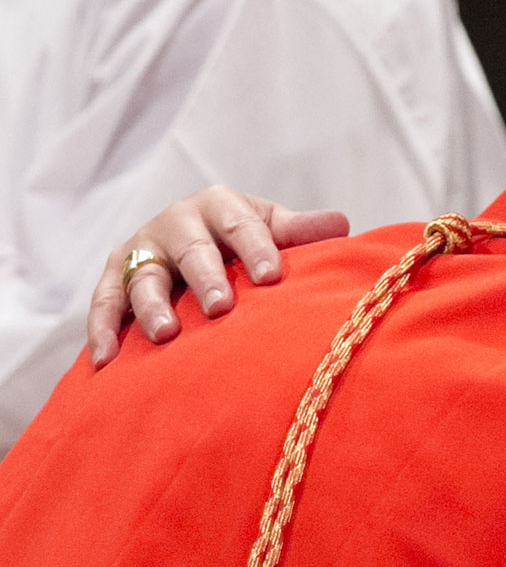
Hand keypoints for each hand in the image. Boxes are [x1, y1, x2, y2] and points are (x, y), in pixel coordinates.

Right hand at [86, 186, 348, 363]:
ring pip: (142, 277)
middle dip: (205, 277)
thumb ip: (300, 231)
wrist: (193, 243)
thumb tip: (342, 224)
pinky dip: (103, 329)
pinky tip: (109, 360)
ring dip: (152, 306)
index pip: (242, 225)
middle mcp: (176, 223)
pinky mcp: (113, 278)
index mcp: (220, 206)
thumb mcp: (271, 228)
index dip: (257, 249)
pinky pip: (104, 303)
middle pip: (191, 249)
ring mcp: (141, 250)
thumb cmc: (243, 238)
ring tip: (166, 334)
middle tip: (220, 307)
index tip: (272, 277)